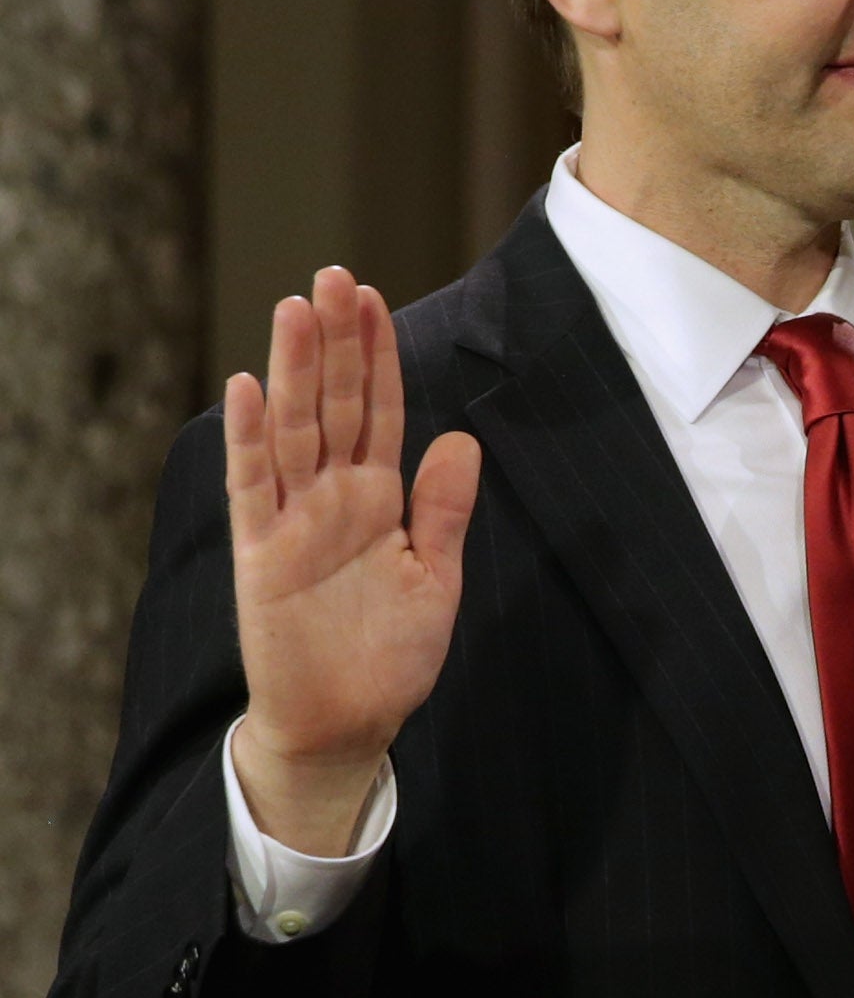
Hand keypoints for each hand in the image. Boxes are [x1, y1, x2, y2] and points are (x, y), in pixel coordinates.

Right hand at [227, 266, 479, 856]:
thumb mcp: (437, 577)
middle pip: (332, 404)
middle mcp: (332, 498)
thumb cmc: (391, 654)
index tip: (373, 298)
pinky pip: (253, 488)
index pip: (377, 410)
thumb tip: (461, 437)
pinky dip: (249, 440)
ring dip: (291, 370)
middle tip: (334, 274)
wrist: (348, 723)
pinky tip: (247, 388)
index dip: (376, 355)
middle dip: (333, 341)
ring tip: (293, 308)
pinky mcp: (261, 555)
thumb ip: (445, 510)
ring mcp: (292, 521)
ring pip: (292, 430)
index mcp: (377, 498)